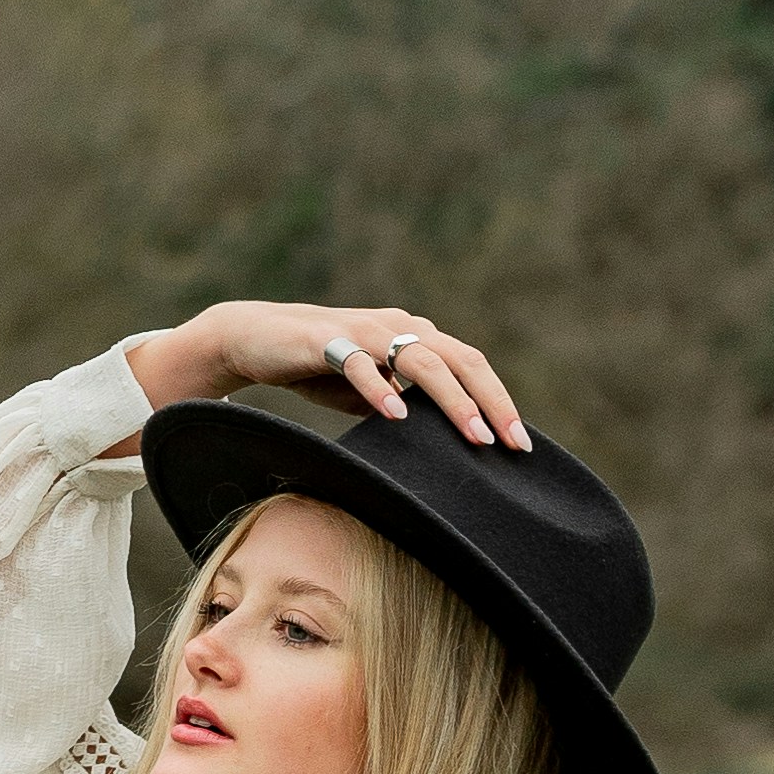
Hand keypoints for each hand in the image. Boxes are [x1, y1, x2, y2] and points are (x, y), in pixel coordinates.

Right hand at [120, 299, 529, 449]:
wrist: (254, 338)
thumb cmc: (319, 367)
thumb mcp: (375, 389)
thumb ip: (410, 405)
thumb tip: (449, 447)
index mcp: (415, 336)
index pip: (471, 366)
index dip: (499, 401)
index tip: (520, 445)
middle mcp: (398, 326)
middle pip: (459, 360)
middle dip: (490, 402)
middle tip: (510, 444)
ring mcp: (364, 331)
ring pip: (421, 359)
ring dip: (451, 398)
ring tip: (472, 433)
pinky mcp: (327, 339)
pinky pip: (360, 363)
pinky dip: (381, 387)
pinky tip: (397, 414)